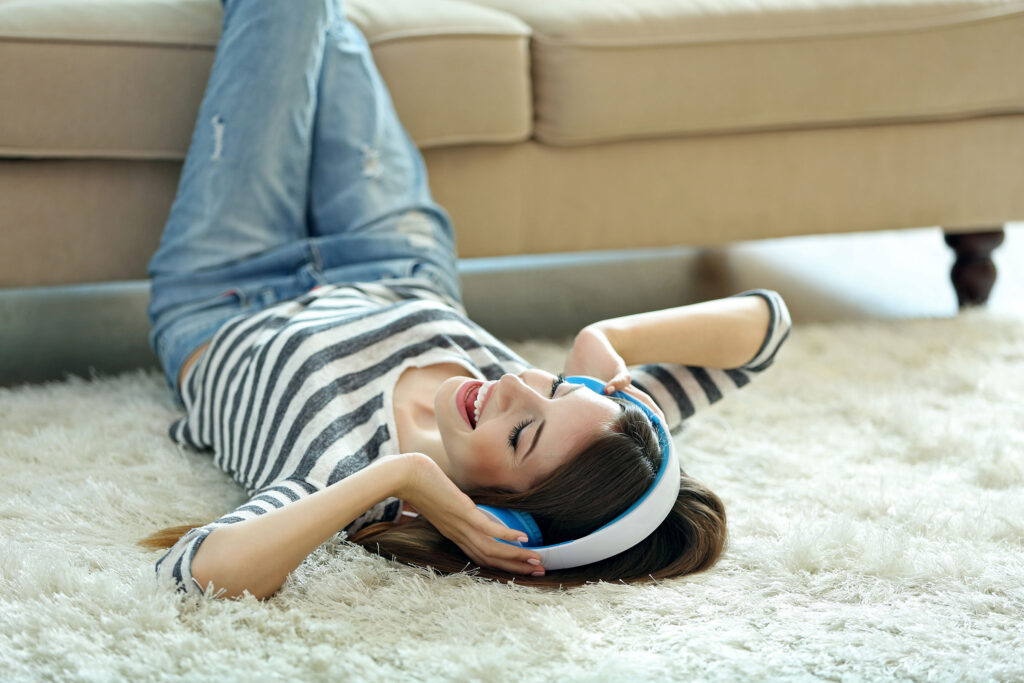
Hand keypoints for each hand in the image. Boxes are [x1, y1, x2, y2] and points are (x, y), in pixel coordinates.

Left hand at [390, 453, 545, 575]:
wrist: (403, 475)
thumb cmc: (419, 482)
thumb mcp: (440, 499)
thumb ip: (454, 506)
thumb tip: (464, 503)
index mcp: (454, 533)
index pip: (481, 556)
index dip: (503, 564)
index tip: (523, 567)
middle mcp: (458, 534)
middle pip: (490, 559)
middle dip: (516, 566)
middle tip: (540, 571)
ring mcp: (461, 525)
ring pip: (492, 549)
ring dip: (516, 557)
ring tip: (537, 561)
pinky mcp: (462, 512)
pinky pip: (487, 529)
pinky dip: (506, 536)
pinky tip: (523, 538)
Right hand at [564, 326, 667, 425]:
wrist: (590, 343)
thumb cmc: (584, 370)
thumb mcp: (583, 394)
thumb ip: (583, 409)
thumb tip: (571, 426)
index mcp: (618, 400)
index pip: (633, 417)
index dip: (642, 429)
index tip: (650, 445)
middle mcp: (623, 392)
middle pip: (644, 409)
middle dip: (654, 422)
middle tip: (664, 435)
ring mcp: (621, 381)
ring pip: (640, 397)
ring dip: (648, 409)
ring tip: (657, 421)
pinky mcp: (616, 366)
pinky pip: (620, 377)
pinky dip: (616, 383)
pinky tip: (608, 389)